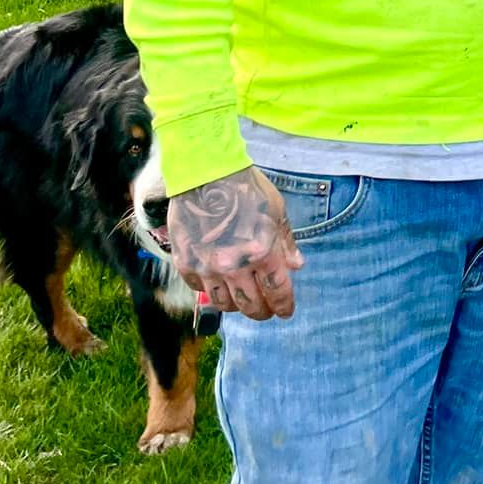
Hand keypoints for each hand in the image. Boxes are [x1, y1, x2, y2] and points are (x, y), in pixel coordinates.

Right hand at [169, 167, 303, 320]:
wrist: (205, 172)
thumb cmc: (246, 188)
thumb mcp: (276, 210)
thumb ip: (286, 242)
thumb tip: (297, 266)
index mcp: (262, 252)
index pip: (277, 291)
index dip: (284, 305)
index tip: (286, 311)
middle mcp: (234, 265)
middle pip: (251, 305)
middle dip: (262, 312)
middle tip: (266, 311)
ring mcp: (207, 267)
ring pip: (224, 303)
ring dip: (236, 306)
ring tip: (242, 300)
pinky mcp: (185, 263)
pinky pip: (199, 289)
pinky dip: (210, 290)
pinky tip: (218, 283)